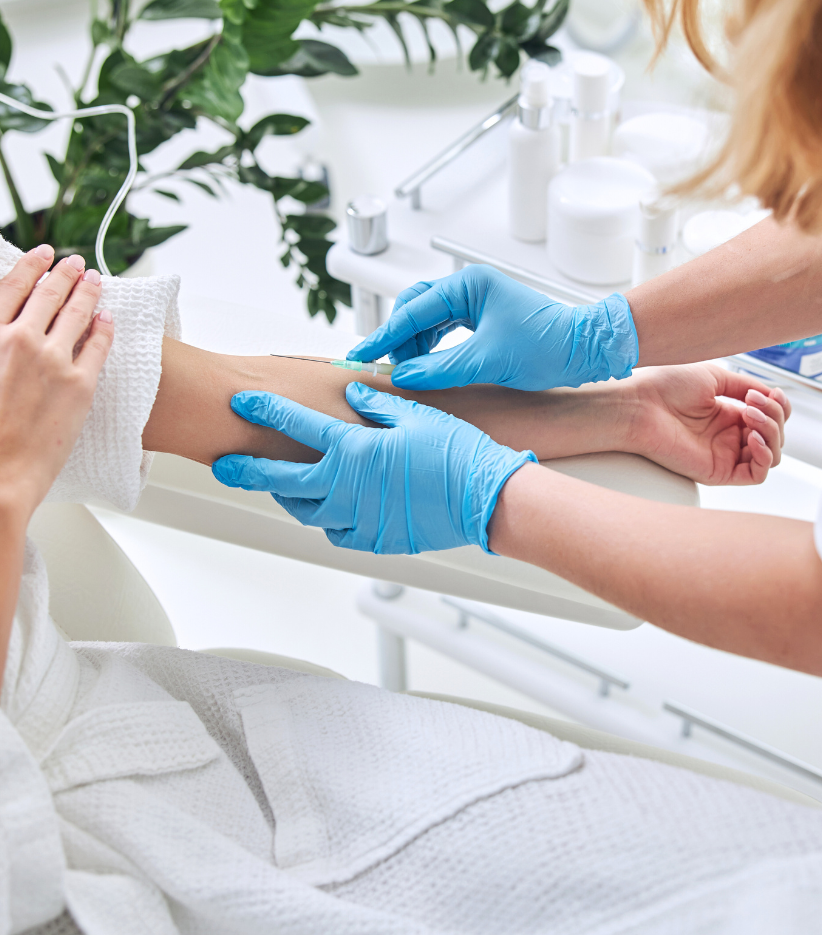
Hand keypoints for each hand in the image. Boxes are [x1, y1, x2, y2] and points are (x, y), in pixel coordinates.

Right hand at [0, 247, 113, 522]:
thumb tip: (7, 331)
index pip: (11, 287)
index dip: (31, 267)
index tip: (43, 255)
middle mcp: (20, 341)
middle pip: (49, 294)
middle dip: (65, 273)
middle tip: (76, 263)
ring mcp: (53, 361)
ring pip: (78, 313)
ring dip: (89, 292)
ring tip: (96, 280)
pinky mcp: (81, 384)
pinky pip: (99, 345)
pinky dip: (105, 327)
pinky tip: (108, 319)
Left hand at [212, 384, 535, 553]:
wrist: (485, 500)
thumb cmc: (457, 455)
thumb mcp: (417, 416)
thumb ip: (377, 404)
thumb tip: (352, 394)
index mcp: (354, 450)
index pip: (295, 426)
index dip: (265, 411)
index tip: (242, 403)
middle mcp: (346, 487)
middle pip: (280, 480)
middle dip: (246, 471)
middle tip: (224, 466)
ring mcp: (359, 518)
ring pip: (305, 511)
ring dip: (287, 497)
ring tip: (277, 488)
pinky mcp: (376, 540)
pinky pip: (337, 532)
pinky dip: (326, 520)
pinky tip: (327, 511)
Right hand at [348, 265, 638, 390]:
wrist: (586, 350)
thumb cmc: (548, 346)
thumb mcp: (488, 360)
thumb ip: (441, 368)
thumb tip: (405, 376)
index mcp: (469, 284)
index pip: (413, 309)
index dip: (385, 335)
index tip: (362, 354)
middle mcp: (470, 287)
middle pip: (416, 307)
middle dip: (398, 337)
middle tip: (383, 365)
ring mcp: (477, 302)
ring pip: (429, 319)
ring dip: (414, 344)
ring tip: (405, 370)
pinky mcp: (484, 319)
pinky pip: (445, 329)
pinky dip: (430, 347)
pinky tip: (425, 365)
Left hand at [624, 364, 790, 485]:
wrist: (640, 404)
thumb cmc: (666, 386)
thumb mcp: (715, 377)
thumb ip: (747, 386)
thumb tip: (773, 394)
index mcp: (728, 414)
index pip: (771, 418)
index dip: (779, 407)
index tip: (770, 393)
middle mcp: (728, 436)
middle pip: (775, 435)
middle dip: (774, 416)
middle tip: (753, 403)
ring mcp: (724, 454)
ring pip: (771, 454)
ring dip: (771, 433)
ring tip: (749, 416)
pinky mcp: (718, 471)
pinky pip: (756, 474)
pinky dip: (765, 457)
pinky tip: (753, 439)